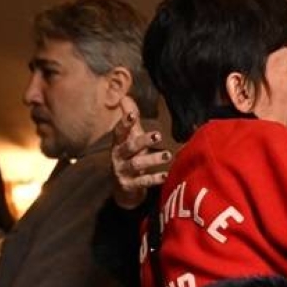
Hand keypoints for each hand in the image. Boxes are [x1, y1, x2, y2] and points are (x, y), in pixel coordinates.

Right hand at [111, 95, 170, 209]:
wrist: (123, 189)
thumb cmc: (129, 158)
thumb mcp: (129, 139)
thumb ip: (131, 121)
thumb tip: (125, 97)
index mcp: (118, 143)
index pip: (119, 131)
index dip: (125, 122)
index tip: (132, 114)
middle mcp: (118, 156)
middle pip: (129, 147)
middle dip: (143, 140)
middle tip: (158, 135)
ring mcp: (122, 172)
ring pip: (137, 164)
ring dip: (152, 159)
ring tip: (167, 155)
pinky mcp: (129, 186)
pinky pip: (143, 182)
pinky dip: (154, 179)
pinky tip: (165, 176)